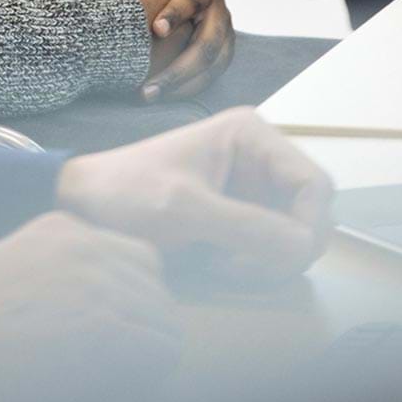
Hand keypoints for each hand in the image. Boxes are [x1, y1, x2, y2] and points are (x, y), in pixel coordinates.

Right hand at [0, 212, 179, 401]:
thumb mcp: (13, 273)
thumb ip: (61, 277)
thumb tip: (113, 315)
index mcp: (63, 228)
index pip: (138, 260)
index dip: (129, 304)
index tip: (102, 336)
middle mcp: (89, 245)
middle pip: (156, 292)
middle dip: (139, 332)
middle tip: (104, 369)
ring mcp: (101, 283)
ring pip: (164, 326)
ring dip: (142, 360)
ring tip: (100, 384)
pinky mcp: (108, 329)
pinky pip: (160, 356)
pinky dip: (143, 381)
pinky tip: (105, 394)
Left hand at [57, 109, 333, 283]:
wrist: (86, 204)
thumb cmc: (126, 193)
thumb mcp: (184, 209)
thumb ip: (246, 226)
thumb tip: (303, 247)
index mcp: (251, 134)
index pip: (315, 183)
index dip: (309, 225)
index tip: (281, 257)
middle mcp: (259, 155)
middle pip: (312, 211)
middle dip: (288, 246)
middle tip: (243, 267)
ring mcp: (253, 186)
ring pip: (296, 233)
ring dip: (272, 259)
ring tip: (225, 265)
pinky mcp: (241, 213)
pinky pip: (273, 245)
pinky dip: (258, 264)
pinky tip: (221, 265)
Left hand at [143, 0, 232, 102]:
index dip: (176, 13)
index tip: (156, 30)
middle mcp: (221, 12)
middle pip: (206, 45)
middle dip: (176, 69)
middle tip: (146, 86)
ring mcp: (226, 37)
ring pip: (209, 67)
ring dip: (179, 85)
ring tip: (146, 95)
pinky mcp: (222, 57)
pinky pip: (208, 79)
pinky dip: (185, 91)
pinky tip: (160, 98)